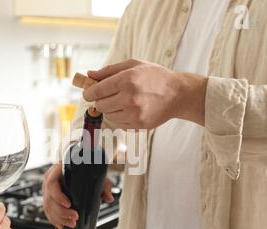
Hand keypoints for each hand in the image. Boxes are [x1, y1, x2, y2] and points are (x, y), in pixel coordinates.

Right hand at [42, 164, 113, 228]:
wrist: (81, 169)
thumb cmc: (86, 170)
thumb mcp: (96, 175)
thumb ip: (104, 185)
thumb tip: (109, 198)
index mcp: (57, 170)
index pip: (52, 183)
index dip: (58, 196)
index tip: (68, 204)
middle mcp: (50, 179)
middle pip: (50, 199)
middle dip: (61, 212)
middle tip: (75, 217)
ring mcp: (48, 189)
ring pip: (48, 207)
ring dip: (59, 218)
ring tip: (72, 223)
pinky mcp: (49, 197)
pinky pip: (48, 210)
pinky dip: (54, 219)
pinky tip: (61, 225)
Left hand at [83, 59, 206, 128]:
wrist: (178, 94)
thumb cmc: (154, 76)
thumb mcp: (134, 65)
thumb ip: (109, 70)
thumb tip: (89, 75)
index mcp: (126, 80)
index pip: (96, 90)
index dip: (88, 92)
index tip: (88, 92)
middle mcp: (129, 98)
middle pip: (100, 105)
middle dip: (99, 100)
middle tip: (107, 96)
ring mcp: (134, 114)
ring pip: (108, 116)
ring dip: (110, 109)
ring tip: (121, 101)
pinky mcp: (139, 125)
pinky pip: (118, 124)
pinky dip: (119, 117)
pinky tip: (129, 109)